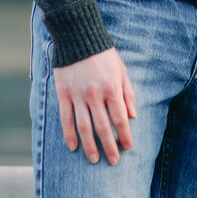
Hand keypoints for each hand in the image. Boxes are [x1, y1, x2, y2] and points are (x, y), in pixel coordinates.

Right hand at [52, 47, 137, 164]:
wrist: (78, 36)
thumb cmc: (104, 54)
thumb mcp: (121, 70)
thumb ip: (127, 93)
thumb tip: (133, 116)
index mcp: (111, 87)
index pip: (120, 118)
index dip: (125, 135)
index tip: (128, 147)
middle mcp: (94, 94)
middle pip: (103, 127)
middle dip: (109, 146)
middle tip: (114, 161)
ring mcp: (77, 95)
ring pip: (84, 127)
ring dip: (90, 145)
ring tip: (94, 159)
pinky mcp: (63, 93)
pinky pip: (66, 118)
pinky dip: (69, 134)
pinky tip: (73, 146)